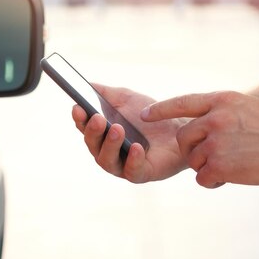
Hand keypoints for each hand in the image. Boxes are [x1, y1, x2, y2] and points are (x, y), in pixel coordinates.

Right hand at [72, 85, 186, 182]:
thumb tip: (86, 84)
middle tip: (98, 118)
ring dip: (110, 145)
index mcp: (102, 134)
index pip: (85, 128)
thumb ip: (106, 93)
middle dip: (93, 132)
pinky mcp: (142, 174)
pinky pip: (132, 171)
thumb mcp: (127, 99)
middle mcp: (108, 152)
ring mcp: (124, 165)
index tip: (78, 108)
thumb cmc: (151, 116)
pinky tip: (136, 147)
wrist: (180, 128)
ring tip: (117, 129)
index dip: (80, 119)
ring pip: (107, 161)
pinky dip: (132, 159)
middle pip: (93, 145)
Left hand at [142, 91, 258, 187]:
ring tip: (231, 166)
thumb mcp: (245, 107)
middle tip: (211, 157)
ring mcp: (216, 140)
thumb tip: (196, 124)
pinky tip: (232, 176)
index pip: (183, 102)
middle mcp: (215, 117)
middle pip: (184, 137)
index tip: (145, 115)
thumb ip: (220, 111)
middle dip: (192, 150)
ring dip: (207, 167)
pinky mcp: (220, 164)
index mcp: (221, 100)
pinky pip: (202, 177)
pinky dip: (214, 181)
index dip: (162, 109)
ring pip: (193, 159)